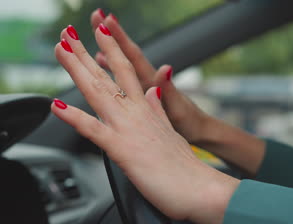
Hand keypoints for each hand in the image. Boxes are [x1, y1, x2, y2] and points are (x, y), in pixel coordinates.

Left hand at [52, 24, 238, 223]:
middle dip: (86, 53)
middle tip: (68, 33)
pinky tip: (58, 105)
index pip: (127, 73)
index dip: (113, 52)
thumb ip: (158, 111)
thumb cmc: (184, 167)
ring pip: (99, 93)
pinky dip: (75, 117)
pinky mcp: (123, 149)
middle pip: (108, 77)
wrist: (198, 186)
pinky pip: (94, 130)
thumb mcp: (171, 131)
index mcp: (148, 110)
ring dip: (77, 69)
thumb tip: (153, 92)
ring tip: (60, 49)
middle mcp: (137, 114)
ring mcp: (129, 129)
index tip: (101, 34)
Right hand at [90, 9, 209, 143]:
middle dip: (109, 36)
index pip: (133, 56)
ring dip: (106, 54)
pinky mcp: (142, 100)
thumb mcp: (177, 107)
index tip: (106, 19)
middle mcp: (146, 82)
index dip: (119, 38)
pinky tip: (100, 70)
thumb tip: (166, 68)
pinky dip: (109, 74)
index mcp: (153, 83)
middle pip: (123, 55)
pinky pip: (121, 84)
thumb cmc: (188, 122)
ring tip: (88, 42)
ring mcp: (143, 90)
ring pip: (119, 68)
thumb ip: (168, 88)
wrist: (196, 132)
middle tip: (95, 16)